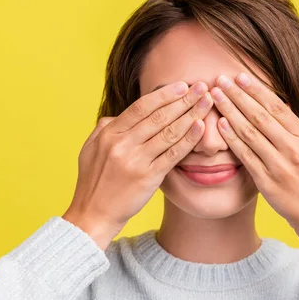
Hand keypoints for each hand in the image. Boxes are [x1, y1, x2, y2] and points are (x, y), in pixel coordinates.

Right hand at [63, 81, 212, 249]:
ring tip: (207, 102)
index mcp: (109, 133)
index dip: (164, 94)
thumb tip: (120, 115)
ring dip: (191, 115)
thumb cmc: (94, 181)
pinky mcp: (147, 178)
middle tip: (202, 87)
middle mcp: (122, 144)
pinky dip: (188, 140)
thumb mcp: (91, 148)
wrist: (93, 214)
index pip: (141, 107)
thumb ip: (106, 128)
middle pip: (158, 116)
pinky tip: (201, 128)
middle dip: (183, 99)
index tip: (182, 85)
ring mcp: (135, 161)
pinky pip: (172, 155)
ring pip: (168, 132)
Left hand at [211, 73, 298, 255]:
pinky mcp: (267, 182)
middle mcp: (293, 148)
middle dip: (238, 94)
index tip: (240, 76)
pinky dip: (232, 138)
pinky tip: (221, 124)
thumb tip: (281, 106)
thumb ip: (296, 130)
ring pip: (250, 132)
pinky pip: (246, 155)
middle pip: (260, 115)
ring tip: (216, 96)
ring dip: (230, 111)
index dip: (256, 90)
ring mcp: (280, 165)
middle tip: (220, 79)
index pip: (277, 107)